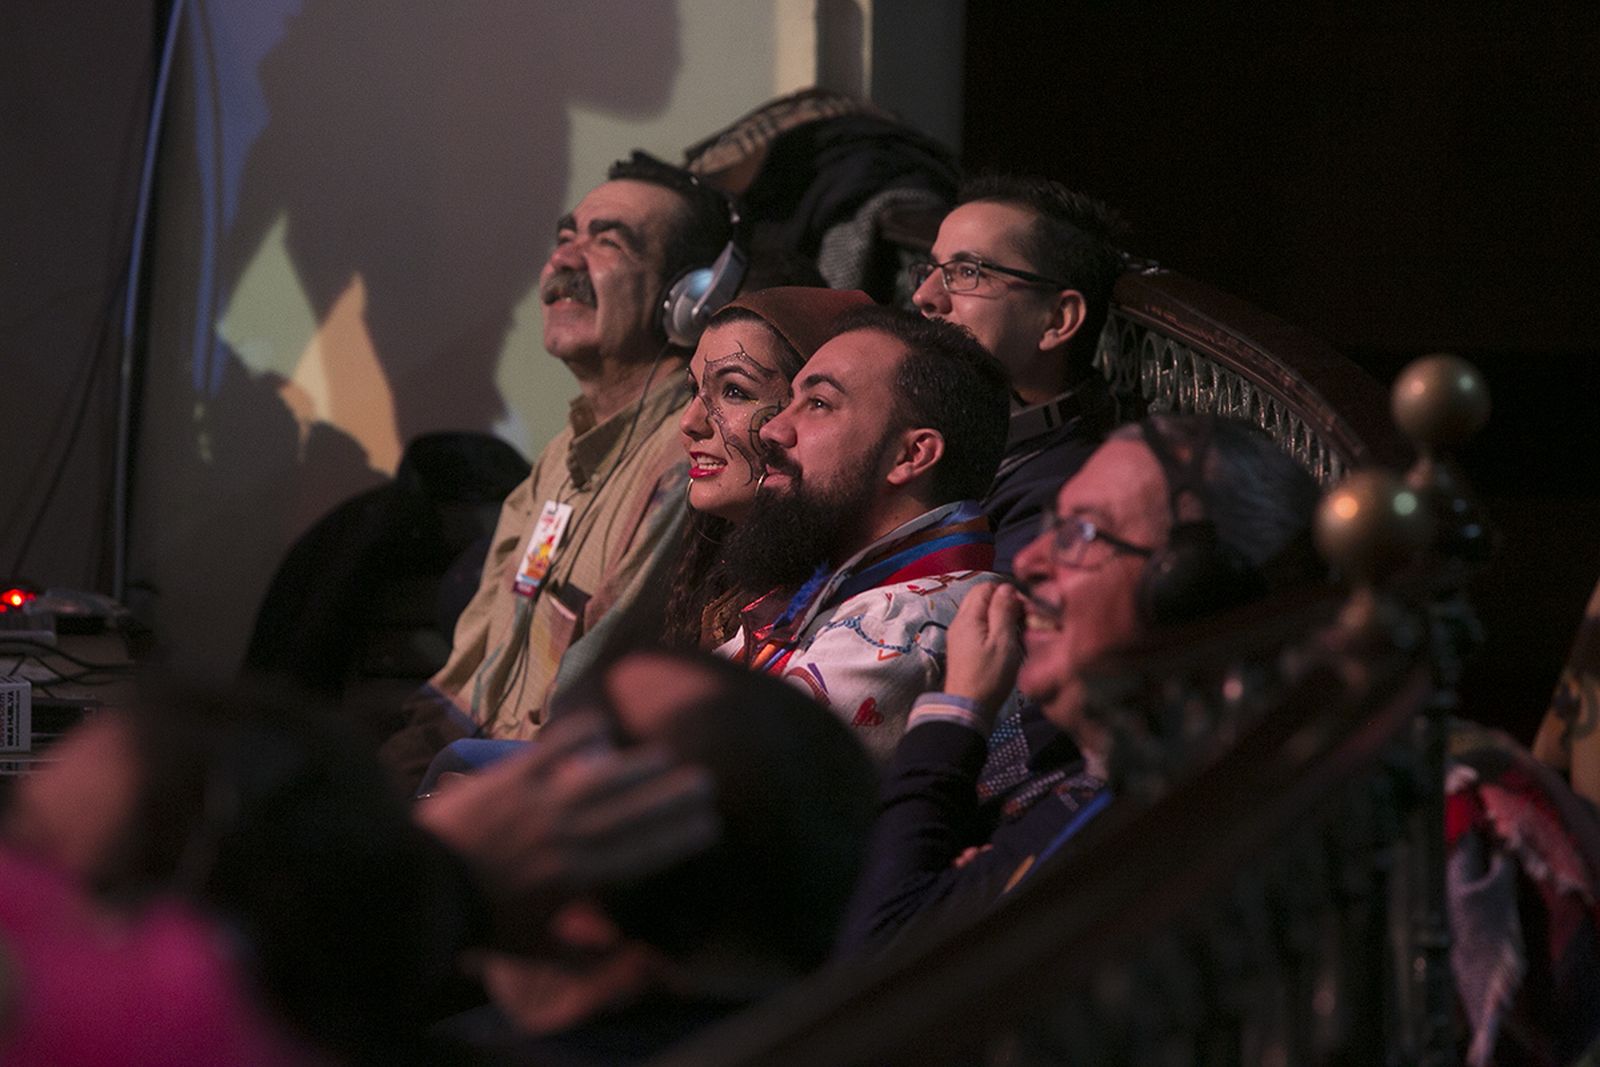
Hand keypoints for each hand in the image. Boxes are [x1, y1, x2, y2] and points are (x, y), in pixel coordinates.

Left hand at [415, 709, 718, 948]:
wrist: (421, 888)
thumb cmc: (479, 923)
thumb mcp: (532, 948)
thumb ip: (580, 949)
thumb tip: (626, 948)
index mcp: (574, 878)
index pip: (640, 855)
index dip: (678, 838)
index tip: (710, 825)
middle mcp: (565, 835)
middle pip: (630, 811)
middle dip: (672, 796)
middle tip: (705, 780)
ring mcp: (537, 802)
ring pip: (599, 779)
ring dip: (636, 765)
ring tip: (665, 754)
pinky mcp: (508, 778)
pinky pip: (549, 750)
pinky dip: (575, 735)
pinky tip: (600, 723)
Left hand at [943, 582, 1024, 723]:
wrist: (968, 707)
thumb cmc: (989, 676)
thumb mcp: (1003, 641)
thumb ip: (1003, 611)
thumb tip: (1006, 587)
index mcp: (968, 617)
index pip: (986, 586)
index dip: (1007, 591)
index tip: (1023, 607)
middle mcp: (959, 621)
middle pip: (981, 598)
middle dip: (1003, 602)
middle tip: (1022, 619)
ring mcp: (959, 635)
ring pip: (980, 612)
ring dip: (999, 616)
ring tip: (1015, 631)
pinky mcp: (962, 647)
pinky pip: (978, 627)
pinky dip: (992, 628)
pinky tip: (1005, 642)